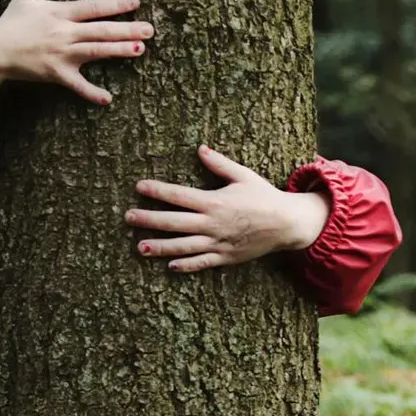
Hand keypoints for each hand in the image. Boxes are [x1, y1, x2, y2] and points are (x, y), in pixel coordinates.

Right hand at [0, 0, 152, 112]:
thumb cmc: (10, 23)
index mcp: (60, 12)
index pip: (94, 6)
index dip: (115, 4)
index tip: (135, 2)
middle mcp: (64, 32)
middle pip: (101, 29)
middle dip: (127, 28)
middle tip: (150, 29)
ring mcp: (61, 54)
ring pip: (96, 51)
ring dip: (118, 50)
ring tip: (140, 50)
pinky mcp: (56, 73)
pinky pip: (77, 85)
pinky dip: (91, 92)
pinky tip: (108, 98)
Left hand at [128, 146, 331, 273]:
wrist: (287, 223)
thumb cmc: (264, 197)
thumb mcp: (243, 175)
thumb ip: (219, 164)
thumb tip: (199, 149)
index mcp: (214, 201)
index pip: (179, 195)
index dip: (157, 190)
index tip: (139, 187)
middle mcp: (212, 224)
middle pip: (174, 222)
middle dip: (149, 219)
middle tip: (128, 217)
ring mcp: (218, 243)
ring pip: (183, 246)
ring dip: (160, 247)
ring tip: (140, 248)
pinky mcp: (225, 257)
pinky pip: (201, 263)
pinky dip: (185, 266)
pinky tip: (169, 266)